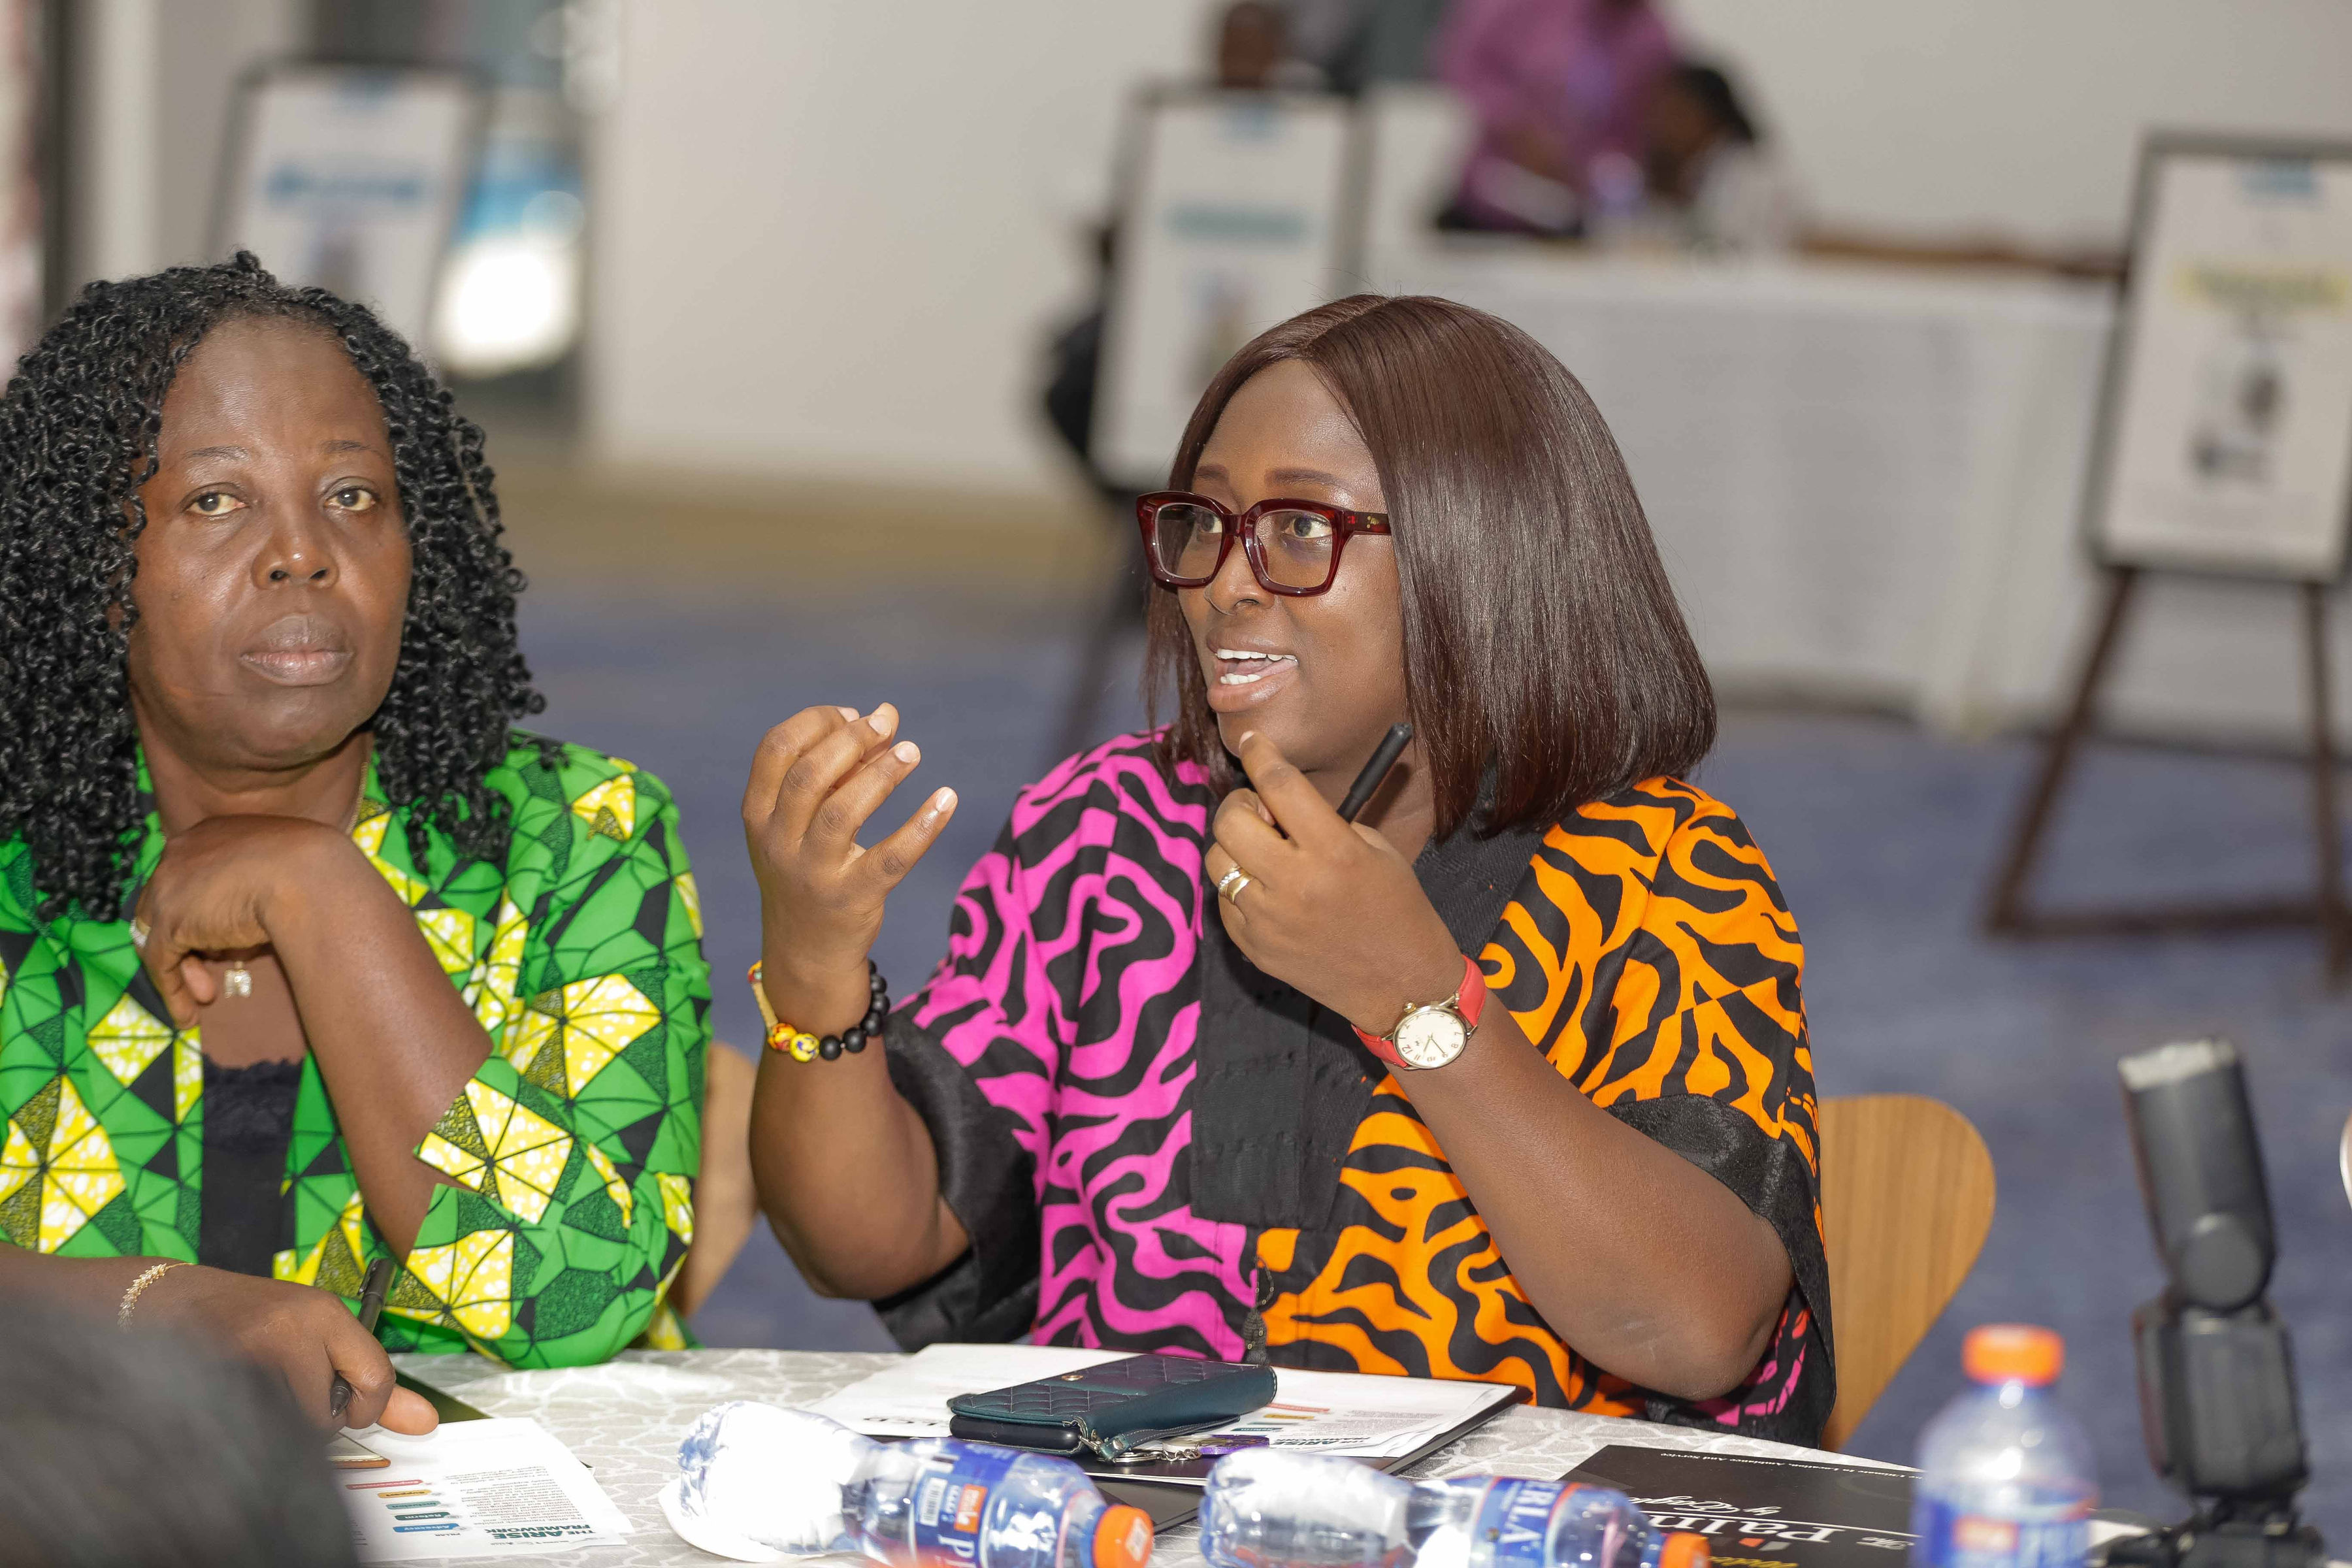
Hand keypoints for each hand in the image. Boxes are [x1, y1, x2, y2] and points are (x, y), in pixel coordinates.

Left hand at [133, 815, 352, 1026]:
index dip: (203, 912)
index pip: (191, 877)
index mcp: (211, 833)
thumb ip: (257, 885)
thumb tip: (253, 920)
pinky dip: (173, 991)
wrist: (310, 876)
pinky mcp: (168, 921)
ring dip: (184, 971)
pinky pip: (161, 963)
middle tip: (213, 972)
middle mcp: (181, 852)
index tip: (221, 941)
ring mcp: (169, 886)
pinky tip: (187, 1016)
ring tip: (207, 997)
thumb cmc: (311, 869)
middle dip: (190, 944)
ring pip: (161, 935)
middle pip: (170, 905)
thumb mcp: (280, 871)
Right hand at [139, 1264, 437, 1433]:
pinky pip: (251, 1428)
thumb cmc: (255, 1322)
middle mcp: (294, 1325)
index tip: (345, 1407)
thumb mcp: (320, 1336)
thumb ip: (375, 1384)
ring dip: (279, 1426)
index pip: (376, 1378)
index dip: (365, 1408)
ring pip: (289, 1427)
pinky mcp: (213, 1372)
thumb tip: (427, 1423)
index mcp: (325, 1313)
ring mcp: (251, 1349)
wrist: (169, 1300)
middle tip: (289, 1395)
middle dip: (314, 1422)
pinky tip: (234, 1399)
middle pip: (328, 1416)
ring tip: (259, 1392)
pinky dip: (248, 1426)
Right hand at [744, 704, 956, 1031]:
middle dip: (851, 741)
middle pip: (810, 776)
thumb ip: (839, 770)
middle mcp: (778, 841)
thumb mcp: (804, 822)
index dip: (816, 721)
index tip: (853, 714)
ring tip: (912, 751)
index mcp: (759, 813)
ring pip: (844, 813)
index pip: (776, 749)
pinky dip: (922, 826)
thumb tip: (885, 716)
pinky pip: (891, 858)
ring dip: (882, 774)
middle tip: (888, 725)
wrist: (806, 950)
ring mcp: (813, 873)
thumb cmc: (809, 868)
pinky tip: (946, 800)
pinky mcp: (852, 899)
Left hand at [1203, 731, 1461, 1037]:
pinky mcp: (1254, 948)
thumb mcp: (1374, 849)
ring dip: (1234, 847)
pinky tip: (1267, 891)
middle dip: (1240, 803)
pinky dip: (1239, 887)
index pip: (1279, 785)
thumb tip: (1274, 799)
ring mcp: (1269, 920)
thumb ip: (1322, 821)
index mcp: (1333, 852)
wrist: (1400, 985)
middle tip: (1259, 809)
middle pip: (1232, 821)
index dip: (1260, 753)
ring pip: (1217, 861)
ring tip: (1263, 853)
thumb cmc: (1396, 907)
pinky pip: (1224, 902)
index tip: (1252, 742)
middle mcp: (1295, 884)